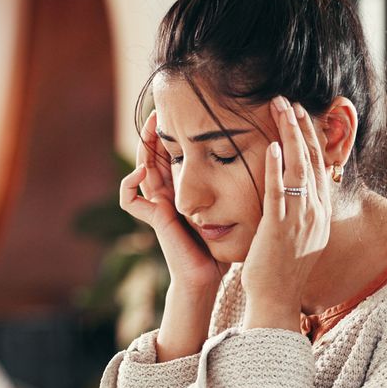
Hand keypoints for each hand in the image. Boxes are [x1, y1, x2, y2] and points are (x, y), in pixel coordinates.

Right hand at [120, 110, 226, 293]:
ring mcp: (157, 207)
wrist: (209, 275)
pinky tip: (144, 170)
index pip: (170, 154)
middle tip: (158, 112)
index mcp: (182, 190)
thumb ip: (234, 186)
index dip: (169, 134)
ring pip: (138, 170)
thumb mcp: (230, 207)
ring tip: (150, 129)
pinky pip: (130, 200)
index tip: (178, 114)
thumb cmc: (221, 245)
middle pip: (150, 156)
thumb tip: (257, 155)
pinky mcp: (154, 219)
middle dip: (152, 134)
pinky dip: (130, 184)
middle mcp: (166, 196)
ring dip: (142, 148)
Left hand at [241, 97, 331, 331]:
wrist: (276, 301)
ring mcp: (299, 221)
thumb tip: (295, 192)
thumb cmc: (281, 271)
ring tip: (280, 110)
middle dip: (301, 128)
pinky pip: (278, 194)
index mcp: (320, 214)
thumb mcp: (299, 237)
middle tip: (289, 101)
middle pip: (312, 161)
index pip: (320, 167)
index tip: (301, 116)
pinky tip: (270, 147)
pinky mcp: (279, 229)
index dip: (312, 139)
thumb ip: (299, 212)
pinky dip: (275, 169)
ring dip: (290, 137)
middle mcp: (315, 214)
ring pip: (298, 170)